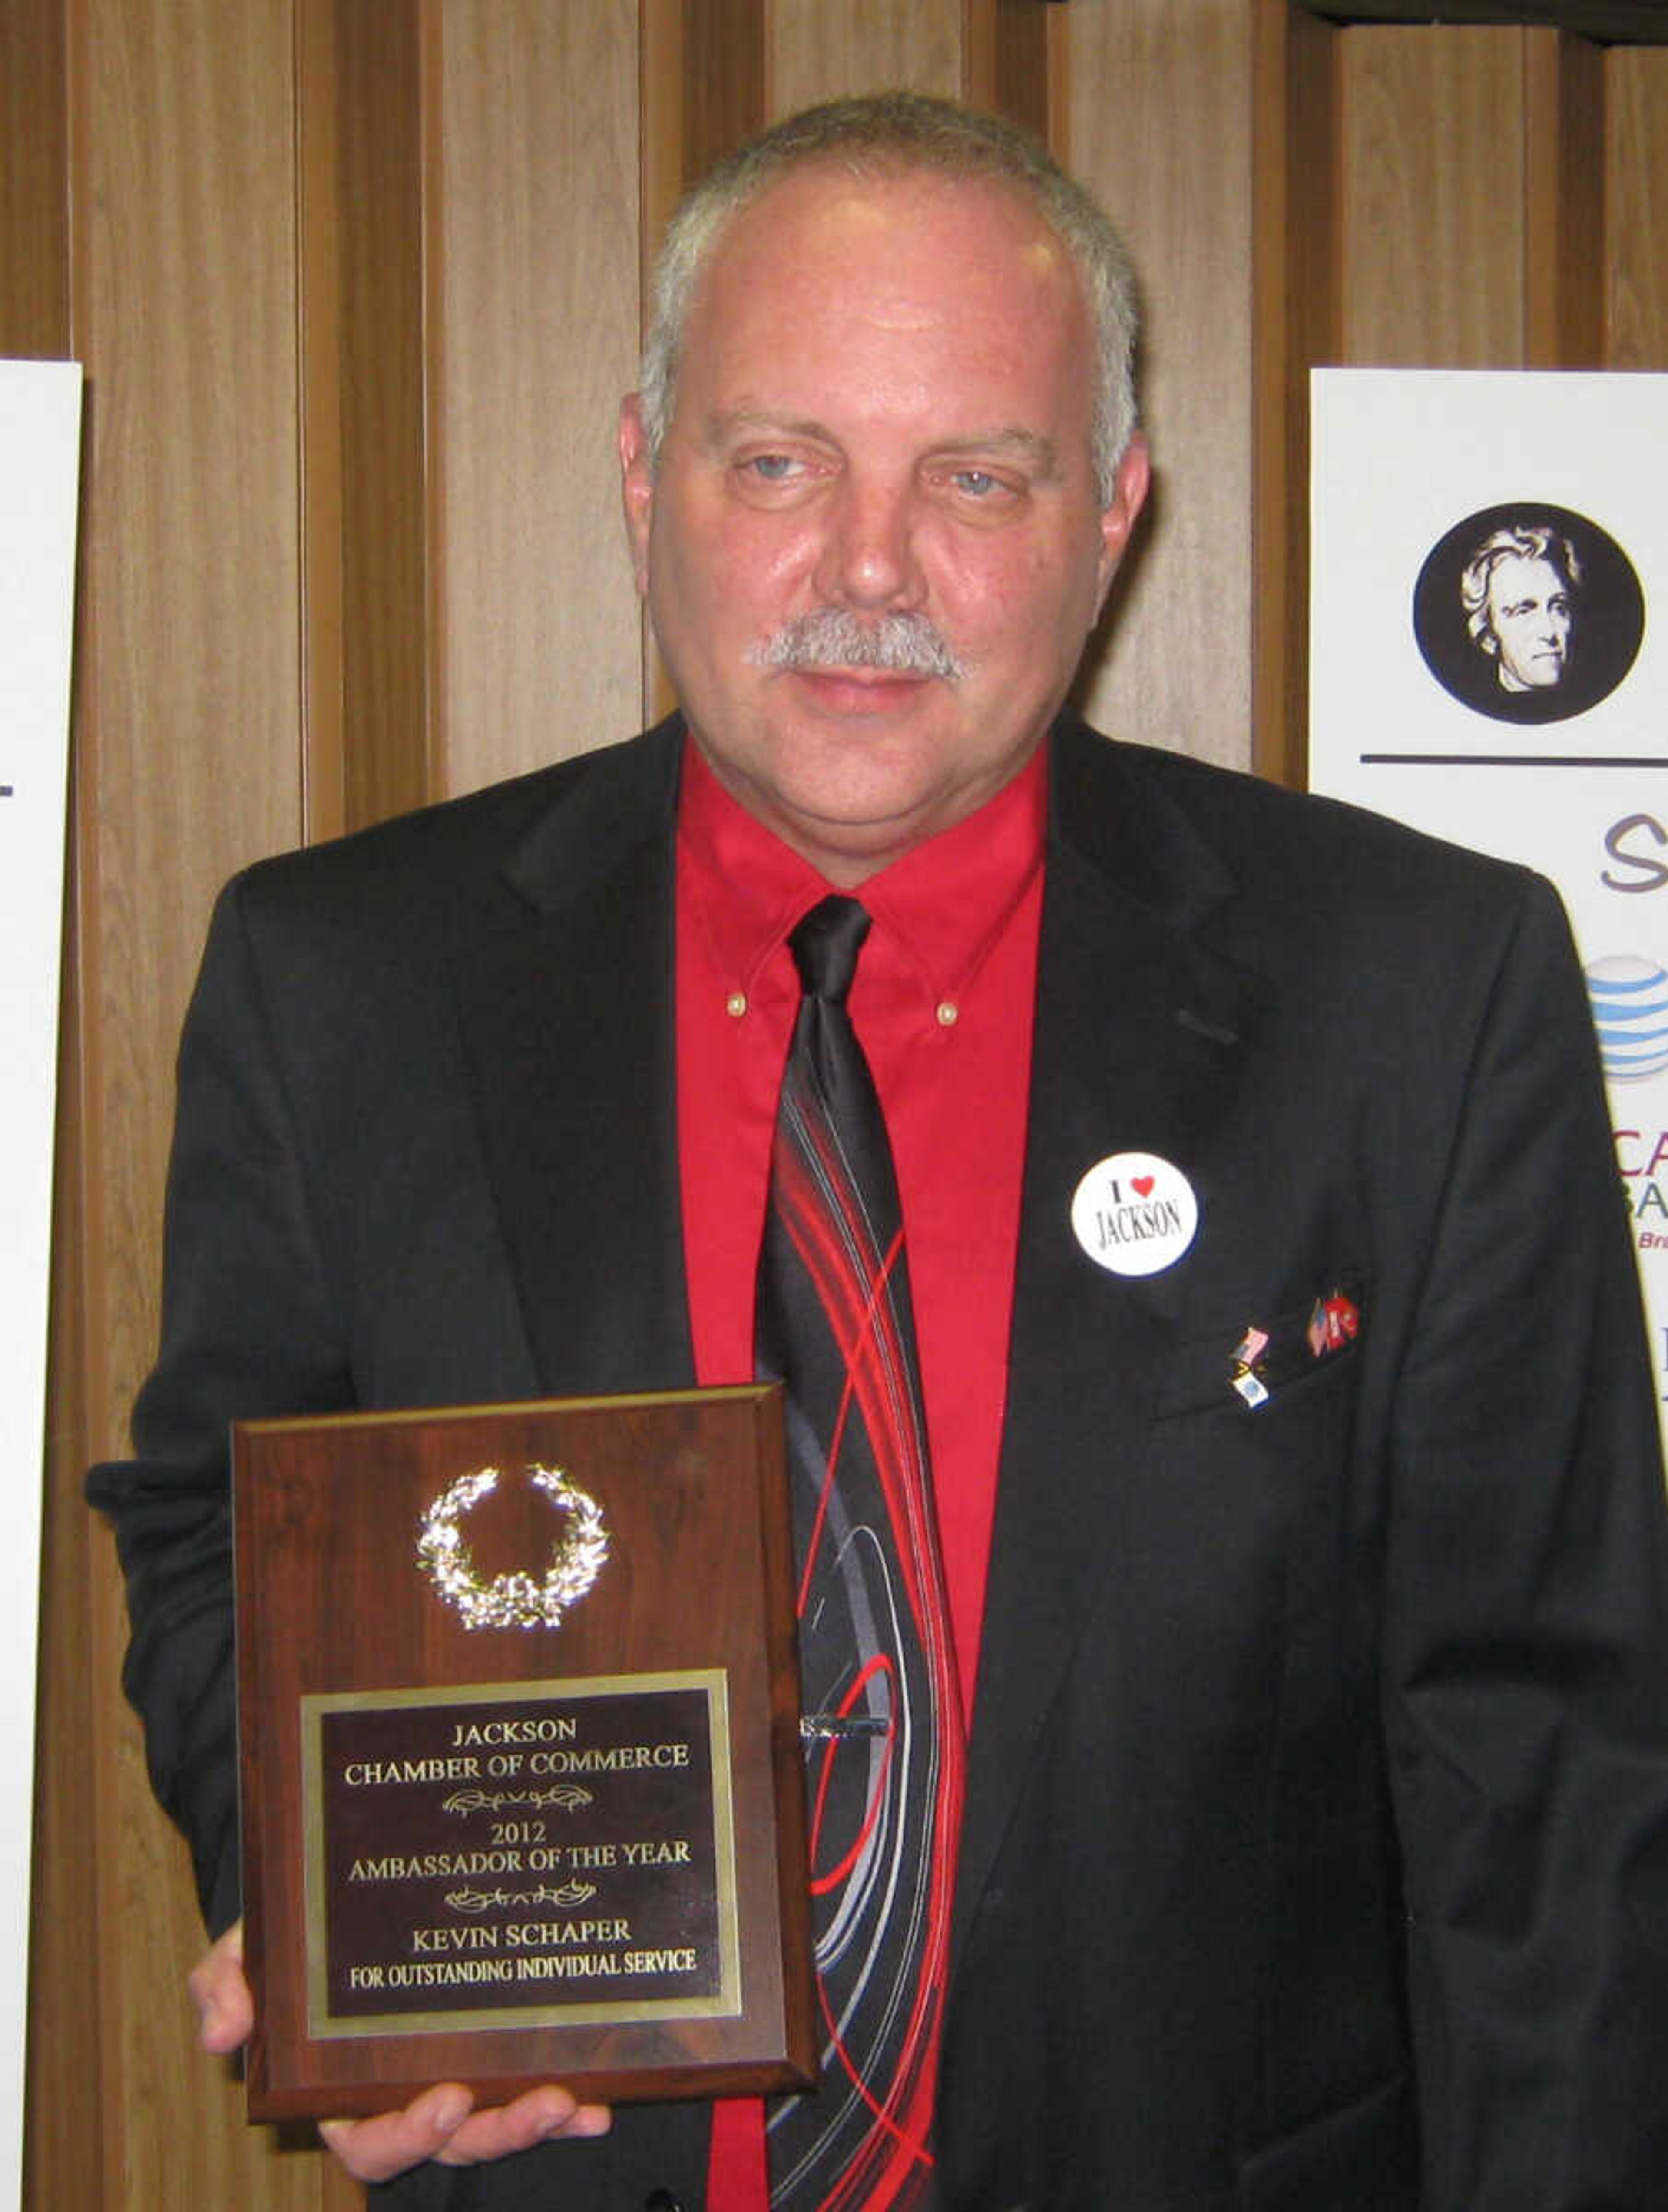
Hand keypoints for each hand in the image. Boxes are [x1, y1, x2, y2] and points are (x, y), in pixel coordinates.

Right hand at [188, 1920, 611, 2181]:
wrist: (325, 1905)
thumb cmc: (280, 1944)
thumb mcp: (239, 1955)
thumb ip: (224, 1988)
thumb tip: (221, 2034)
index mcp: (338, 2092)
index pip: (369, 2140)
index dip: (408, 2135)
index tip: (446, 2102)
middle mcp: (399, 2096)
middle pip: (449, 2142)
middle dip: (496, 2132)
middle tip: (541, 2103)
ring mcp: (450, 2078)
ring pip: (493, 2124)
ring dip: (536, 2121)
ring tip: (575, 2100)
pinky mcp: (488, 2055)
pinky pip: (525, 2089)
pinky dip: (566, 2106)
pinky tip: (601, 2097)